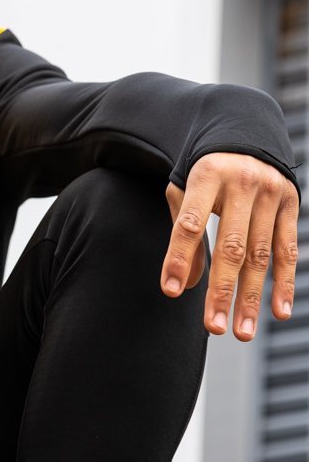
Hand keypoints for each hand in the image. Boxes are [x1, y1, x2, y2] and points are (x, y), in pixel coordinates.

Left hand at [162, 152, 298, 339]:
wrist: (244, 130)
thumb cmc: (205, 172)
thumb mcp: (184, 191)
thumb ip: (184, 235)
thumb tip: (187, 286)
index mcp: (206, 175)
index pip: (190, 223)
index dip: (180, 258)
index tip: (171, 292)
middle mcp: (242, 183)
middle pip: (231, 247)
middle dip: (221, 291)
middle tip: (213, 328)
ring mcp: (270, 193)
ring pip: (260, 254)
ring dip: (252, 297)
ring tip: (242, 332)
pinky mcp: (291, 202)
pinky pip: (288, 248)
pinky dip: (284, 282)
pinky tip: (279, 311)